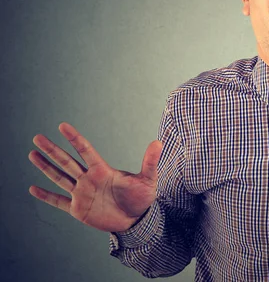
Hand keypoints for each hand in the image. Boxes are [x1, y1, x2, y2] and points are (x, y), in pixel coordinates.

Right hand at [28, 122, 162, 231]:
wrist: (137, 220)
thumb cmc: (142, 198)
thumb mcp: (147, 179)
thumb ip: (149, 162)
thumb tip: (158, 142)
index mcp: (103, 170)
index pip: (85, 150)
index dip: (74, 138)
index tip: (62, 126)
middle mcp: (89, 179)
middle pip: (67, 161)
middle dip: (52, 150)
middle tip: (37, 137)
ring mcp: (82, 193)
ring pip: (60, 177)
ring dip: (46, 167)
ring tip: (32, 154)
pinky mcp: (79, 209)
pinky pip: (58, 202)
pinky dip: (46, 196)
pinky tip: (33, 189)